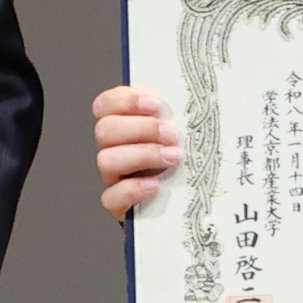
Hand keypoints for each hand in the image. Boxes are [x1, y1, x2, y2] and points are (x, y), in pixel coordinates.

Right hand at [91, 81, 181, 218]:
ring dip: (142, 155)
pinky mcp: (119, 205)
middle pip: (105, 130)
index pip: (105, 105)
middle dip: (141, 129)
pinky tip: (155, 186)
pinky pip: (110, 197)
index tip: (155, 105)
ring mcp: (114, 178)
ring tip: (173, 158)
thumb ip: (179, 113)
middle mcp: (113, 149)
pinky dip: (132, 189)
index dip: (125, 101)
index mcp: (123, 125)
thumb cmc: (187, 160)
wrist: (189, 202)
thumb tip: (197, 97)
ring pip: (106, 160)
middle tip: (172, 135)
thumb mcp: (185, 132)